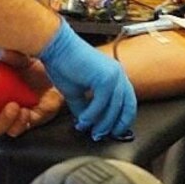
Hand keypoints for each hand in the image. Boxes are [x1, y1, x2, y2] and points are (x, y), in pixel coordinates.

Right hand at [0, 51, 63, 137]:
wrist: (58, 77)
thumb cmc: (35, 66)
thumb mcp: (24, 57)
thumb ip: (14, 56)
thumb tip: (6, 54)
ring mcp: (5, 116)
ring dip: (1, 119)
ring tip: (15, 106)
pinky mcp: (22, 124)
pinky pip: (14, 131)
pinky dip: (19, 123)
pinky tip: (26, 112)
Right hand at [39, 19, 136, 140]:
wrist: (56, 48)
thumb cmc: (64, 65)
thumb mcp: (76, 92)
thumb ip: (85, 107)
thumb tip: (87, 123)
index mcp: (115, 75)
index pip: (128, 102)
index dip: (122, 119)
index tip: (113, 131)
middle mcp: (118, 74)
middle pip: (126, 107)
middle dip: (115, 124)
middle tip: (101, 135)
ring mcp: (114, 75)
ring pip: (114, 107)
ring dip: (102, 123)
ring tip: (90, 130)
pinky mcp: (105, 77)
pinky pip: (102, 103)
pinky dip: (92, 115)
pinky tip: (83, 120)